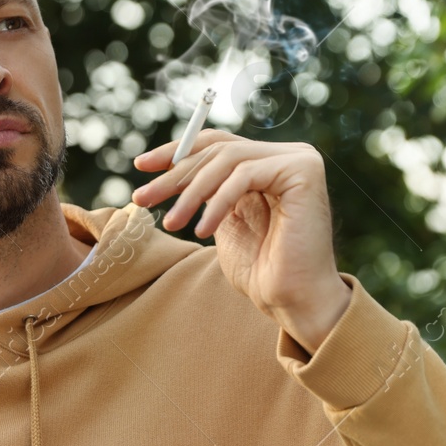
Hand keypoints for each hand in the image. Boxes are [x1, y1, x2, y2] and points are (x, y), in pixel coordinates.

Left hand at [131, 130, 352, 352]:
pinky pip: (245, 176)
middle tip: (142, 198)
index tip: (141, 167)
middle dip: (174, 175)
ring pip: (227, 160)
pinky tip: (203, 230)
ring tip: (171, 223)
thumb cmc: (259, 269)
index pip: (216, 143)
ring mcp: (298, 159)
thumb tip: (168, 167)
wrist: (292, 301)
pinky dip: (218, 202)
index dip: (177, 151)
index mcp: (268, 163)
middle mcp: (287, 155)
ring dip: (191, 193)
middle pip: (217, 149)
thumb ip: (207, 190)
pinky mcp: (303, 171)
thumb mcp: (222, 220)